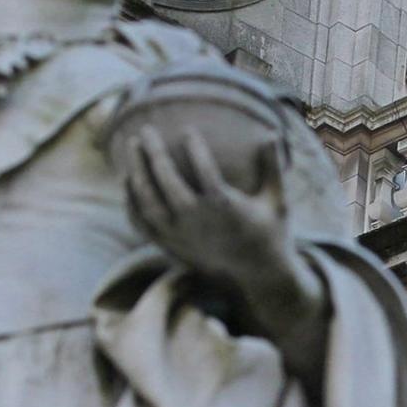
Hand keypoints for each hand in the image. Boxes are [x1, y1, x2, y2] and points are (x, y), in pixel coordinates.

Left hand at [122, 125, 327, 352]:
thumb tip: (271, 132)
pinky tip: (128, 181)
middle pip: (166, 179)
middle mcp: (197, 219)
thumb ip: (273, 167)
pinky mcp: (170, 245)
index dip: (194, 146)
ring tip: (132, 147)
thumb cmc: (270, 234)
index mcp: (224, 205)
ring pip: (148, 199)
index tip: (188, 130)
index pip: (203, 168)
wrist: (257, 276)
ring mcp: (179, 234)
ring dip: (137, 170)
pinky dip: (132, 201)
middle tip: (146, 129)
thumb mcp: (277, 201)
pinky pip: (142, 221)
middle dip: (154, 151)